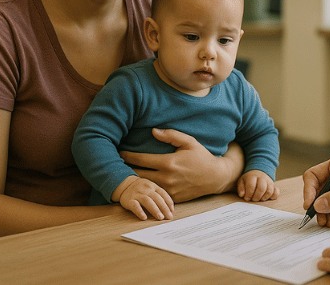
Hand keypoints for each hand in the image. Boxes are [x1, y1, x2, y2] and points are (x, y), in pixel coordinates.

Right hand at [114, 176, 173, 220]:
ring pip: (148, 201)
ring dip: (155, 210)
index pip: (163, 194)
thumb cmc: (141, 188)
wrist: (125, 184)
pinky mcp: (129, 200)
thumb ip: (159, 195)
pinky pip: (135, 206)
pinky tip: (144, 218)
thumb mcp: (151, 187)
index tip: (172, 211)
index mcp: (153, 186)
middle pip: (157, 198)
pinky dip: (140, 212)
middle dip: (164, 208)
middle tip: (169, 217)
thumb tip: (170, 208)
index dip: (168, 202)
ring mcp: (137, 194)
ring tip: (160, 218)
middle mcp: (146, 189)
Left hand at [120, 128, 244, 201]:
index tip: (119, 152)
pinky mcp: (173, 198)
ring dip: (134, 180)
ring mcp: (169, 190)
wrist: (215, 177)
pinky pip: (155, 194)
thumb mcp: (189, 142)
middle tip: (115, 164)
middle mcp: (167, 178)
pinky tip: (139, 185)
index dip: (128, 156)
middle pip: (138, 174)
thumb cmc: (201, 157)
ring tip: (123, 175)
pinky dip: (146, 189)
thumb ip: (170, 135)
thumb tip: (153, 131)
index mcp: (169, 162)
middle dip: (126, 169)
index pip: (141, 160)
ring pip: (145, 186)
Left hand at [238, 170, 279, 200]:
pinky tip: (267, 198)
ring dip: (264, 197)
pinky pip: (276, 192)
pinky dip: (273, 196)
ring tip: (259, 199)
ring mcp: (269, 182)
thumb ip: (241, 188)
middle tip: (253, 199)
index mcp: (253, 176)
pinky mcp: (274, 186)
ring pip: (269, 191)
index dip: (249, 194)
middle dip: (256, 197)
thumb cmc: (248, 180)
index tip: (247, 198)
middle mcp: (262, 178)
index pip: (251, 186)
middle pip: (261, 188)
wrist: (258, 172)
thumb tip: (242, 195)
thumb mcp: (242, 181)